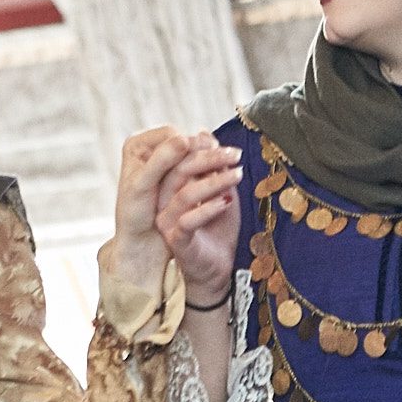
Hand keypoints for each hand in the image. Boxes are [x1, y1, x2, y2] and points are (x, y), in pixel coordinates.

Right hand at [156, 138, 244, 302]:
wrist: (217, 268)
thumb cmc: (218, 228)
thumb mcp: (220, 191)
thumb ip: (214, 166)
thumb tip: (206, 133)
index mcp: (170, 187)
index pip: (179, 159)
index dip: (201, 149)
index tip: (226, 146)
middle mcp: (163, 202)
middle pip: (179, 171)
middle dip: (209, 159)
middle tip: (234, 154)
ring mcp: (167, 221)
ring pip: (185, 194)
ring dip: (214, 181)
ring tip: (237, 175)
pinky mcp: (176, 239)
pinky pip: (188, 220)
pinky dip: (209, 208)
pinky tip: (227, 201)